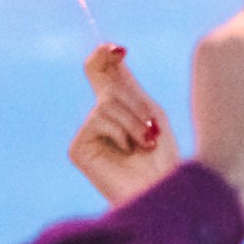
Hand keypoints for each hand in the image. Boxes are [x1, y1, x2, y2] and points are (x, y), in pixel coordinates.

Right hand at [68, 46, 176, 205]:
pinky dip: (121, 134)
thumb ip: (126, 84)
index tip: (118, 50)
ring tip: (147, 145)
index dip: (103, 56)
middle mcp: (98, 117)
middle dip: (135, 104)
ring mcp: (86, 133)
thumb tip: (112, 51)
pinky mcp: (78, 148)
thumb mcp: (151, 113)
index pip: (100, 72)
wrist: (165, 193)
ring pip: (106, 104)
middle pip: (107, 86)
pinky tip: (128, 154)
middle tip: (151, 132)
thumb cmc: (166, 158)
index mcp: (116, 107)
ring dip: (135, 123)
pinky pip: (98, 120)